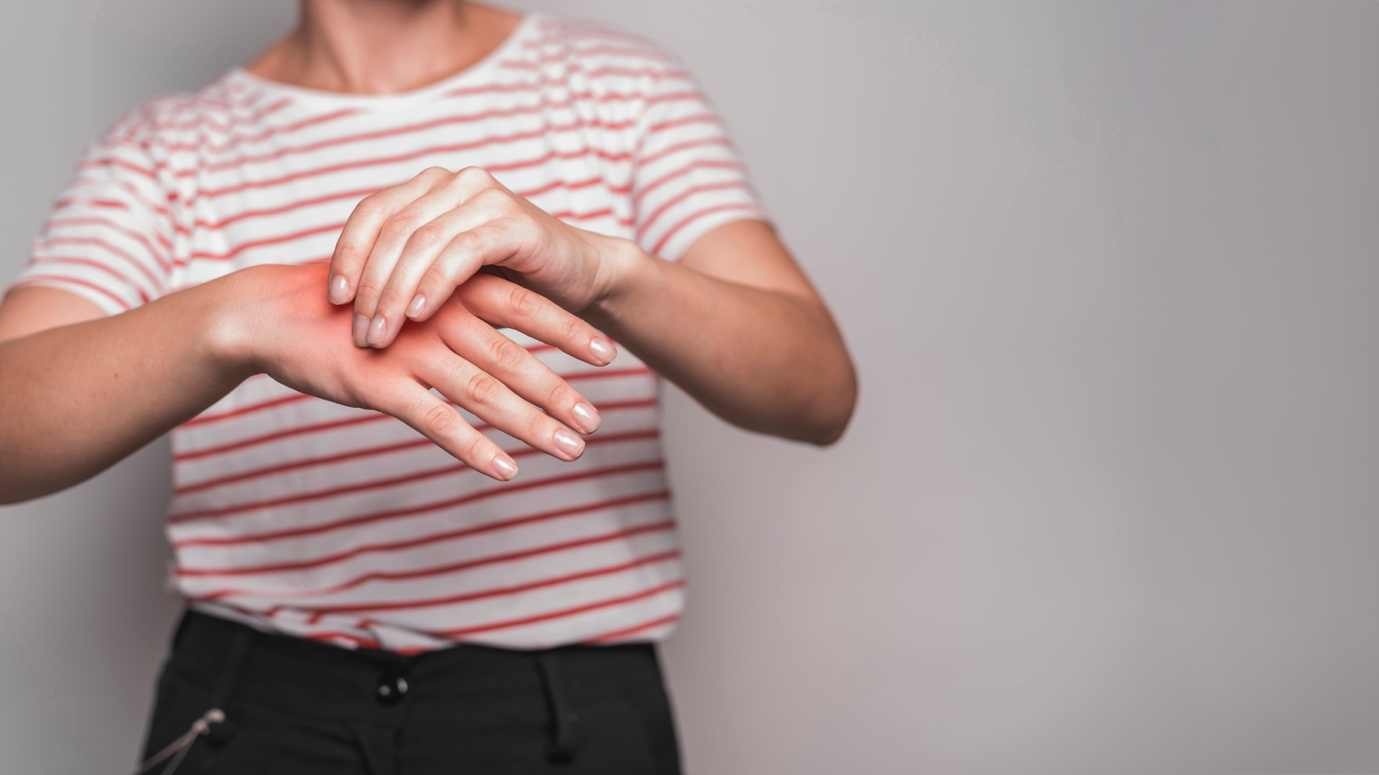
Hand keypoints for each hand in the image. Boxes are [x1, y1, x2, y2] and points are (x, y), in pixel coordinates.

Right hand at [228, 263, 615, 480]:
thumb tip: (504, 322)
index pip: (524, 306)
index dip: (568, 330)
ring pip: (484, 392)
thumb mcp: (411, 290)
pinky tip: (505, 470)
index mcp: (450, 287)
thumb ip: (457, 302)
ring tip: (571, 449)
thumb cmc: (353, 304)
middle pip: (514, 356)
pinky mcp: (380, 383)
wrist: (274, 313)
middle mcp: (438, 316)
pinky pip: (435, 421)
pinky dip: (473, 447)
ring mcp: (410, 351)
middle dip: (560, 390)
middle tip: (598, 419)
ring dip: (532, 424)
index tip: (609, 354)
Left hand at [324, 166, 633, 347]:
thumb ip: (402, 278)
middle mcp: (454, 182)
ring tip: (382, 335)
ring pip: (422, 241)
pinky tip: (419, 315)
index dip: (346, 255)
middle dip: (370, 285)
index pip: (371, 213)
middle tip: (360, 333)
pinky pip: (461, 251)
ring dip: (396, 292)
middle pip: (392, 229)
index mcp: (430, 188)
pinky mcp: (513, 221)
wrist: (578, 280)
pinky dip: (435, 284)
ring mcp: (485, 196)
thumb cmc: (506, 286)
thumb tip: (343, 310)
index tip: (332, 301)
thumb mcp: (444, 280)